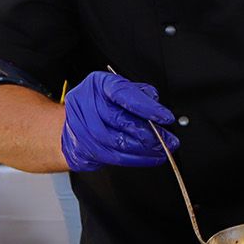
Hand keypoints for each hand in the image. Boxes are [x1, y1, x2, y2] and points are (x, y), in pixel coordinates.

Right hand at [59, 71, 179, 171]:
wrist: (75, 119)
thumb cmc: (103, 102)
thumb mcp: (123, 89)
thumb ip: (141, 95)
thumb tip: (158, 111)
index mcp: (99, 84)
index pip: (124, 94)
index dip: (146, 107)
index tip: (165, 117)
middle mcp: (86, 103)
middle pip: (120, 121)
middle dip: (150, 134)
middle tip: (169, 140)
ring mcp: (81, 127)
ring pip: (117, 143)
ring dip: (144, 150)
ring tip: (162, 151)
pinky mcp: (81, 148)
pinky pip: (112, 157)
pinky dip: (134, 160)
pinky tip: (148, 158)